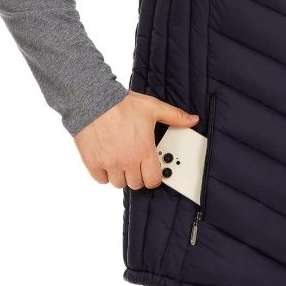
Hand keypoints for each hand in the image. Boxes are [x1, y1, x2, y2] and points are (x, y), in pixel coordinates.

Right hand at [73, 91, 199, 189]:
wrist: (94, 100)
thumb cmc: (122, 104)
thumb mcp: (153, 107)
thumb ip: (175, 116)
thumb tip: (193, 120)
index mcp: (144, 150)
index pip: (153, 180)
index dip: (154, 177)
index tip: (152, 170)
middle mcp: (127, 160)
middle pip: (136, 184)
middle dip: (138, 175)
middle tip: (137, 163)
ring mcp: (109, 163)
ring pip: (119, 183)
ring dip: (122, 175)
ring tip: (122, 161)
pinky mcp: (93, 163)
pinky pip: (101, 180)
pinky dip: (104, 174)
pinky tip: (108, 162)